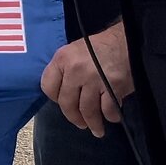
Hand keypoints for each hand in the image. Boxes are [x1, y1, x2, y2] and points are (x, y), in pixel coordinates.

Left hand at [41, 22, 133, 136]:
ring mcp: (94, 79)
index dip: (54, 99)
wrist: (124, 41)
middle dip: (73, 117)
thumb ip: (63, 70)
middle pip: (67, 102)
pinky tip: (111, 118)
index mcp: (61, 59)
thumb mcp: (71, 52)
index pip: (48, 87)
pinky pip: (107, 109)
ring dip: (92, 123)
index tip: (61, 103)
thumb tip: (60, 94)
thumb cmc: (95, 47)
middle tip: (79, 124)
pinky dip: (110, 116)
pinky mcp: (113, 87)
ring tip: (96, 130)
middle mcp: (75, 70)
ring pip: (87, 110)